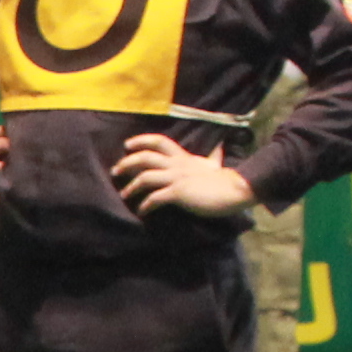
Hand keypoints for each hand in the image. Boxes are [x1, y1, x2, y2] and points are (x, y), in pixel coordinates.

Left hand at [111, 131, 253, 219]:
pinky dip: (146, 205)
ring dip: (131, 187)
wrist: (236, 190)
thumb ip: (212, 157)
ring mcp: (177, 178)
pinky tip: (142, 211)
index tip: (127, 145)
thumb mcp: (215, 164)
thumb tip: (220, 148)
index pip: (159, 141)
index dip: (141, 140)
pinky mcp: (179, 193)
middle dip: (127, 163)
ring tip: (124, 194)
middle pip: (145, 157)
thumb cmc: (225, 180)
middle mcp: (177, 164)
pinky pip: (155, 198)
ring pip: (146, 177)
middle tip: (116, 171)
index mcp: (183, 157)